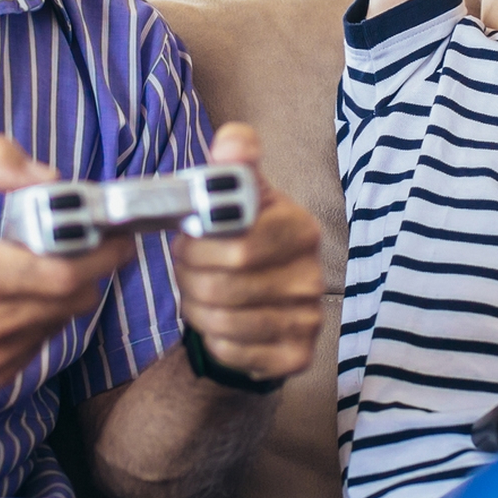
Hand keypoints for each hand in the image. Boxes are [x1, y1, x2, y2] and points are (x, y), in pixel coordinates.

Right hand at [0, 136, 134, 385]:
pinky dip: (46, 316)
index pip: (61, 275)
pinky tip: (23, 295)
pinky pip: (44, 341)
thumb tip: (52, 180)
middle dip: (90, 271)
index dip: (102, 256)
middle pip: (72, 301)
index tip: (121, 238)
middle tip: (90, 246)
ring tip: (45, 266)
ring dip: (67, 293)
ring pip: (63, 321)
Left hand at [169, 123, 325, 382]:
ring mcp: (308, 319)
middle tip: (186, 268)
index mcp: (299, 229)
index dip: (199, 247)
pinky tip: (218, 322)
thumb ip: (234, 163)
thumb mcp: (241, 197)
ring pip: (224, 321)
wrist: (264, 300)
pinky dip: (213, 339)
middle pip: (225, 286)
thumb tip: (232, 141)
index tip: (186, 240)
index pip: (240, 246)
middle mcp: (312, 275)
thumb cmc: (245, 241)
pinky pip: (234, 351)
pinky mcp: (296, 356)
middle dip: (190, 277)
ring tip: (198, 292)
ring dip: (196, 307)